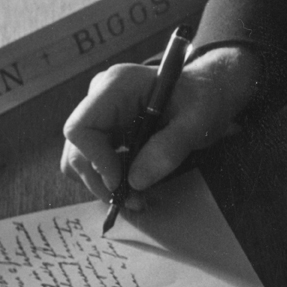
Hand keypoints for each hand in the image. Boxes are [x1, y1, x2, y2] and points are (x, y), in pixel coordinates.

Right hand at [60, 45, 261, 203]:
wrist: (208, 92)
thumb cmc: (203, 99)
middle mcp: (100, 97)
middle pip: (77, 149)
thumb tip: (136, 181)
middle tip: (135, 201)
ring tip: (138, 198)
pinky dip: (111, 179)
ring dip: (105, 184)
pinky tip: (136, 186)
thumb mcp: (197, 121)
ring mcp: (100, 114)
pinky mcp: (106, 130)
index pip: (81, 128)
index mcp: (117, 85)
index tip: (122, 182)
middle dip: (102, 180)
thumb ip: (170, 147)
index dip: (96, 160)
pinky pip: (95, 161)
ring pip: (81, 160)